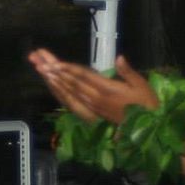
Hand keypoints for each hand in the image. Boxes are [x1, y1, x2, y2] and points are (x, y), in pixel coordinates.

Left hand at [28, 50, 154, 124]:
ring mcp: (91, 107)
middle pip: (71, 82)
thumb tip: (119, 57)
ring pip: (68, 92)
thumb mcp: (141, 85)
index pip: (83, 76)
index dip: (67, 69)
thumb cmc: (146, 103)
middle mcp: (95, 99)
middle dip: (53, 71)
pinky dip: (60, 93)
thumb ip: (128, 71)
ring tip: (40, 70)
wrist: (147, 127)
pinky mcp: (90, 113)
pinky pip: (71, 102)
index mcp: (107, 90)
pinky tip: (53, 86)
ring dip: (53, 81)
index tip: (52, 62)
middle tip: (37, 60)